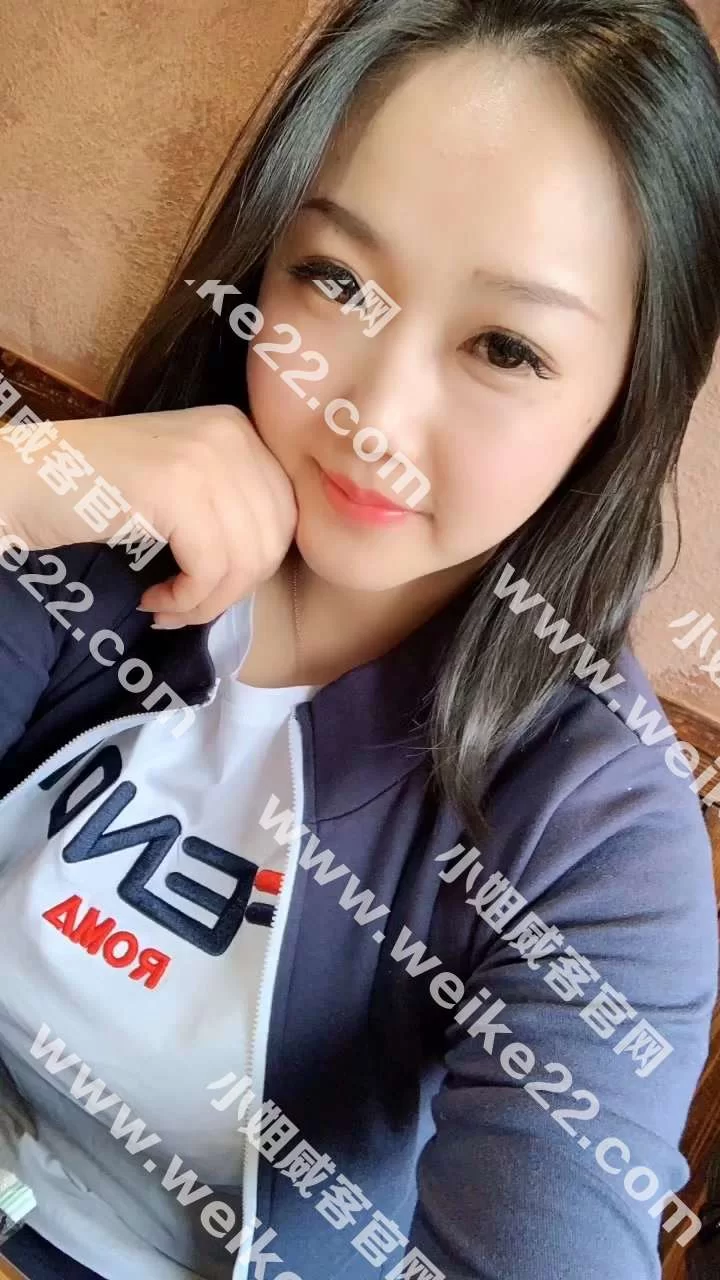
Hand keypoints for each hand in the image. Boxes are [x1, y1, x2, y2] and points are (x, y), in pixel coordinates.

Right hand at [9, 404, 297, 627]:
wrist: (25, 479)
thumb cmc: (95, 490)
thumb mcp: (181, 482)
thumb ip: (230, 506)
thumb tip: (269, 564)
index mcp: (239, 429)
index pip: (286, 514)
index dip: (254, 567)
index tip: (210, 588)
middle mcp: (231, 434)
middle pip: (272, 539)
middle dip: (234, 591)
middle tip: (187, 606)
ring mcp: (206, 458)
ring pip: (245, 561)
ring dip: (206, 603)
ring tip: (167, 608)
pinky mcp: (177, 489)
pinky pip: (210, 570)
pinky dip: (186, 600)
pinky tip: (153, 601)